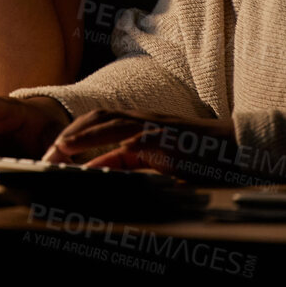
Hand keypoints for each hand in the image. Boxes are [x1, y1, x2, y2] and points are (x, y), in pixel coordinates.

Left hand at [42, 108, 235, 172]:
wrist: (236, 148)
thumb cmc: (198, 156)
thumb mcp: (154, 160)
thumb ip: (126, 162)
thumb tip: (96, 170)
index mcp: (138, 125)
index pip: (97, 123)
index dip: (73, 135)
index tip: (51, 153)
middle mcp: (143, 120)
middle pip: (98, 116)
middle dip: (70, 132)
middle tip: (49, 152)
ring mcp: (156, 126)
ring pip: (112, 121)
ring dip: (85, 134)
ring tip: (62, 147)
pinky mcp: (169, 138)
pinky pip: (138, 139)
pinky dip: (117, 146)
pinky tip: (101, 156)